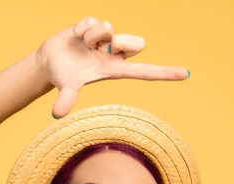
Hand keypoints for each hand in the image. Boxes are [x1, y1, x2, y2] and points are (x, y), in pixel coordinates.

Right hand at [37, 17, 189, 117]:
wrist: (48, 62)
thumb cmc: (62, 76)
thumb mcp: (66, 87)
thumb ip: (66, 98)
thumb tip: (57, 114)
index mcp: (114, 70)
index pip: (144, 72)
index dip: (164, 73)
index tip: (185, 74)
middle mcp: (114, 54)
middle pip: (138, 43)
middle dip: (123, 42)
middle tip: (107, 48)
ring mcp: (105, 40)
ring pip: (111, 28)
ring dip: (93, 36)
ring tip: (83, 46)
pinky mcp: (95, 26)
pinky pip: (94, 20)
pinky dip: (81, 28)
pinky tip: (76, 36)